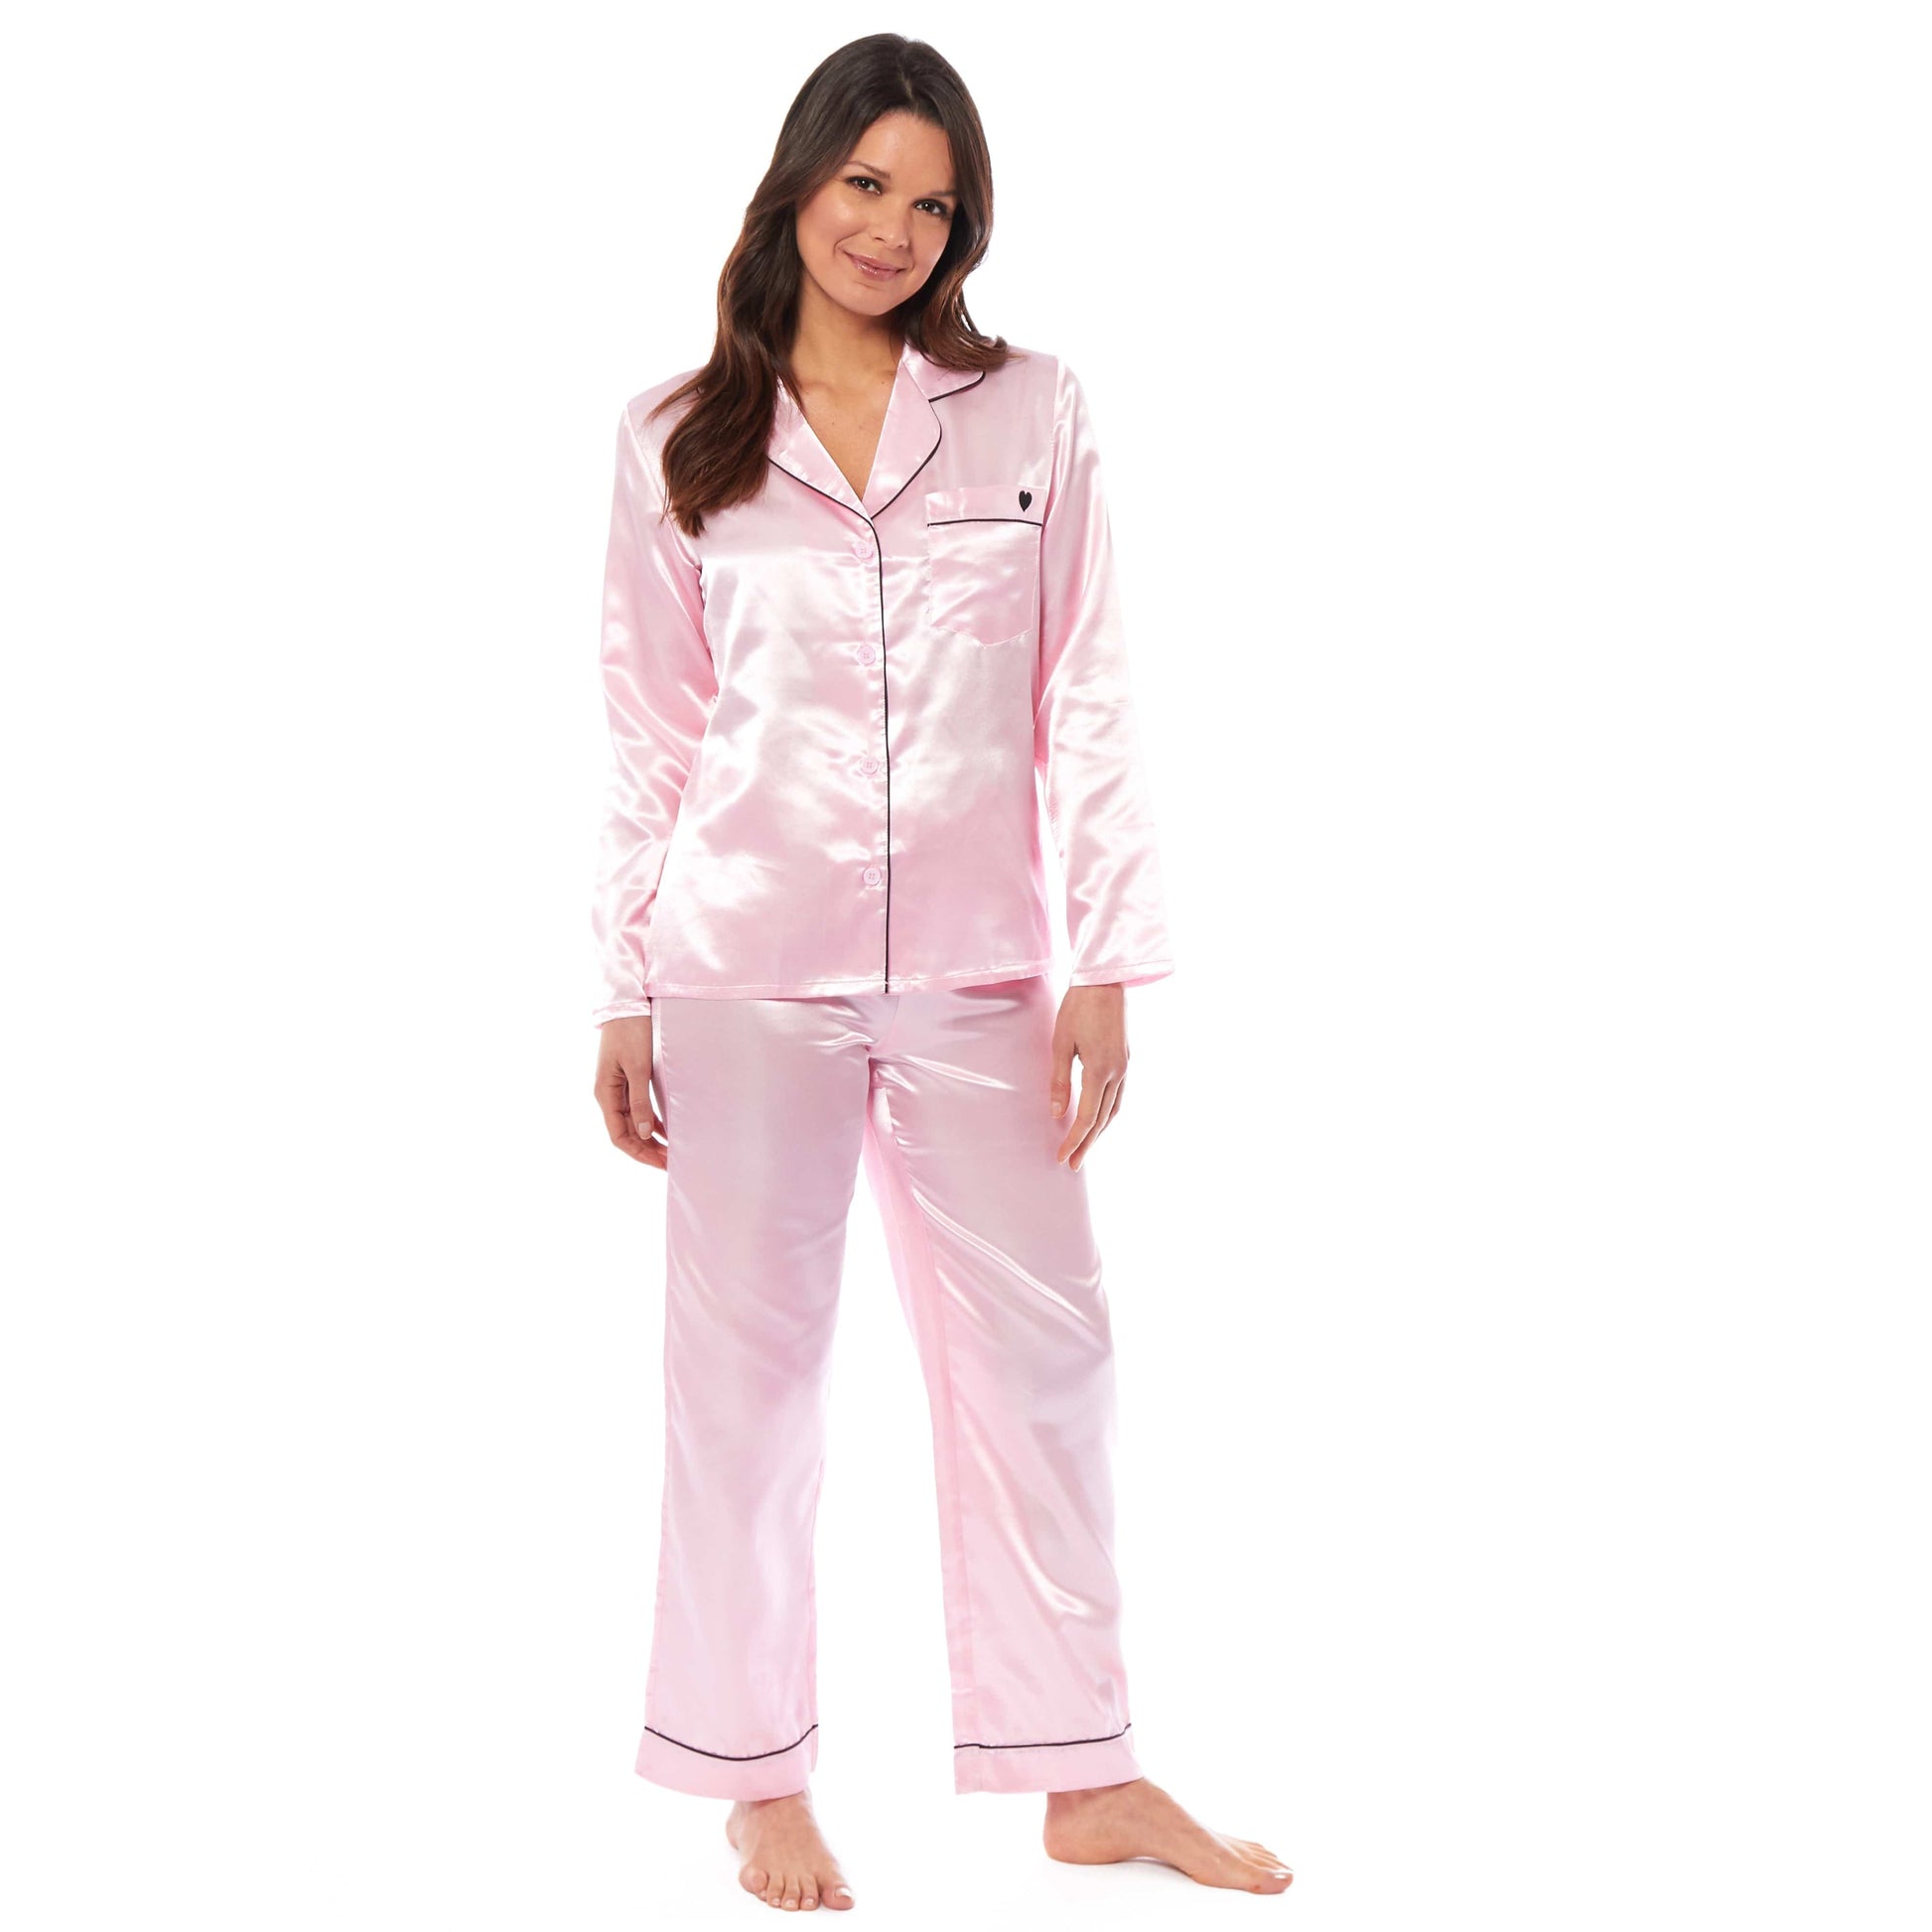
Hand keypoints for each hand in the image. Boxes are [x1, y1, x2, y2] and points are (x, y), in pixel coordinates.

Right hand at [594, 1014, 665, 1168]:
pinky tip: (666, 1130)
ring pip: (633, 1122)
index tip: (660, 1163)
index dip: (639, 1153)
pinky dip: (652, 1121)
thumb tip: (646, 1134)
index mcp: (605, 1093)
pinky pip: (638, 1108)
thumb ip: (640, 1101)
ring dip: (650, 1138)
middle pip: (626, 1132)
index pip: (619, 1135)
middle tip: (671, 1162)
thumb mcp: (638, 1067)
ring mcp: (618, 1088)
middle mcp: (609, 1094)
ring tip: (671, 1151)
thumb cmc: (631, 1032)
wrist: (627, 1005)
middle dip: (647, 1150)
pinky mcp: (629, 1079)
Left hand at [1049, 983, 1128, 1170]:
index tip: (1062, 1158)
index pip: (1086, 1117)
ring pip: (1114, 1110)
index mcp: (1099, 1070)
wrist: (1105, 981)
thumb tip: (1057, 1113)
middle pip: (1102, 1119)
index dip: (1074, 1140)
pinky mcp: (1126, 1060)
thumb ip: (1059, 1080)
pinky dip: (1108, 1113)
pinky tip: (1099, 1118)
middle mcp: (1117, 1073)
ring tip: (1085, 1147)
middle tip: (1072, 1164)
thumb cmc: (1078, 1008)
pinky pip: (1119, 1096)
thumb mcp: (1061, 1043)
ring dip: (1099, 1131)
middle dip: (1087, 1144)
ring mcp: (1125, 1066)